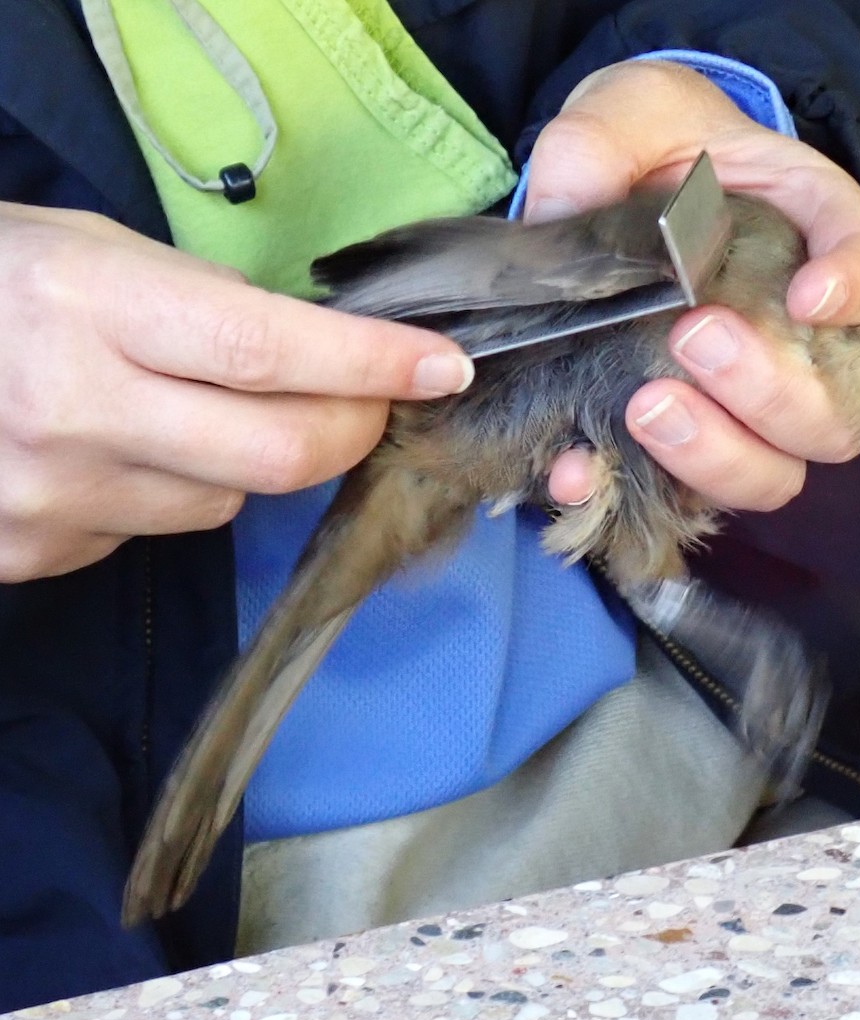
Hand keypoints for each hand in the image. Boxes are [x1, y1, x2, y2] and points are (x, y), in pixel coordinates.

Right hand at [0, 203, 473, 581]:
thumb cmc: (2, 282)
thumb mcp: (101, 255)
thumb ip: (212, 309)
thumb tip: (327, 362)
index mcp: (95, 305)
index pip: (271, 352)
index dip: (373, 365)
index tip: (443, 367)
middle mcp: (76, 409)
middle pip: (278, 455)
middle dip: (350, 432)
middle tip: (368, 406)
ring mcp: (54, 495)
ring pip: (226, 500)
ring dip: (244, 459)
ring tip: (188, 410)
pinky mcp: (34, 553)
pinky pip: (155, 532)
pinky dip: (169, 493)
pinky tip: (121, 452)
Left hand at [525, 60, 859, 510]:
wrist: (609, 200)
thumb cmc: (646, 151)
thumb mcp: (625, 115)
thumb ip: (600, 143)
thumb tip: (563, 218)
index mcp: (808, 236)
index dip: (858, 290)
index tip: (812, 295)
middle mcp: (795, 340)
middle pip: (837, 413)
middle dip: (773, 393)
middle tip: (694, 337)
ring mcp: (740, 406)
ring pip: (775, 474)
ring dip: (719, 457)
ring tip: (647, 406)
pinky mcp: (678, 444)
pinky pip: (675, 499)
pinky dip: (626, 494)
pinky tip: (577, 467)